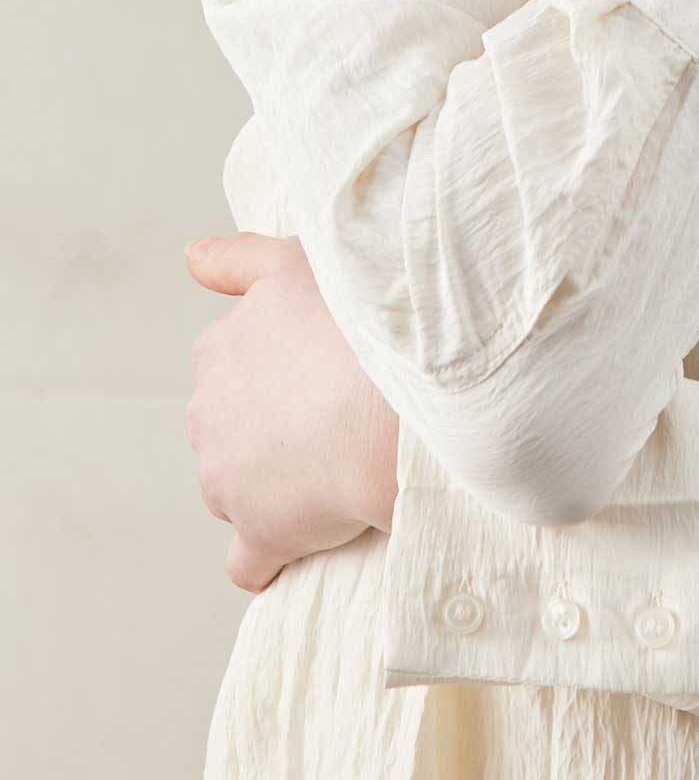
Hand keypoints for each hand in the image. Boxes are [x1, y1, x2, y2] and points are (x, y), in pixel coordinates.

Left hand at [184, 231, 399, 593]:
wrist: (387, 407)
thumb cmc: (351, 326)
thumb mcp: (294, 263)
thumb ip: (237, 260)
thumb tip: (191, 258)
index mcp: (216, 353)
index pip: (230, 366)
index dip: (276, 369)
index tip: (318, 368)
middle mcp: (207, 417)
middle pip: (232, 427)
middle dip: (271, 426)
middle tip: (337, 410)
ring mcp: (227, 480)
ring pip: (240, 485)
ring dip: (274, 482)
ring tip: (338, 464)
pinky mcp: (259, 534)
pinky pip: (249, 559)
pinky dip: (269, 555)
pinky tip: (299, 543)